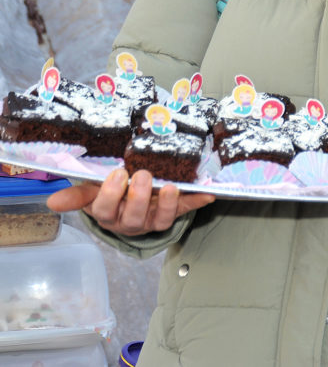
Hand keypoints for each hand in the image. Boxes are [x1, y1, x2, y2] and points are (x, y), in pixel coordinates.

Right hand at [46, 169, 214, 236]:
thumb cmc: (111, 194)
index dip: (111, 194)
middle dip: (137, 197)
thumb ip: (77, 195)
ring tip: (169, 186)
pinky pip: (186, 210)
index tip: (117, 174)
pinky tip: (209, 194)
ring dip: (166, 203)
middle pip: (133, 216)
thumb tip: (51, 202)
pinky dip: (197, 201)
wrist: (131, 203)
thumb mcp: (93, 192)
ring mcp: (153, 219)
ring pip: (160, 219)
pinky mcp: (173, 213)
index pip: (105, 209)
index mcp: (108, 214)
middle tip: (141, 174)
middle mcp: (130, 221)